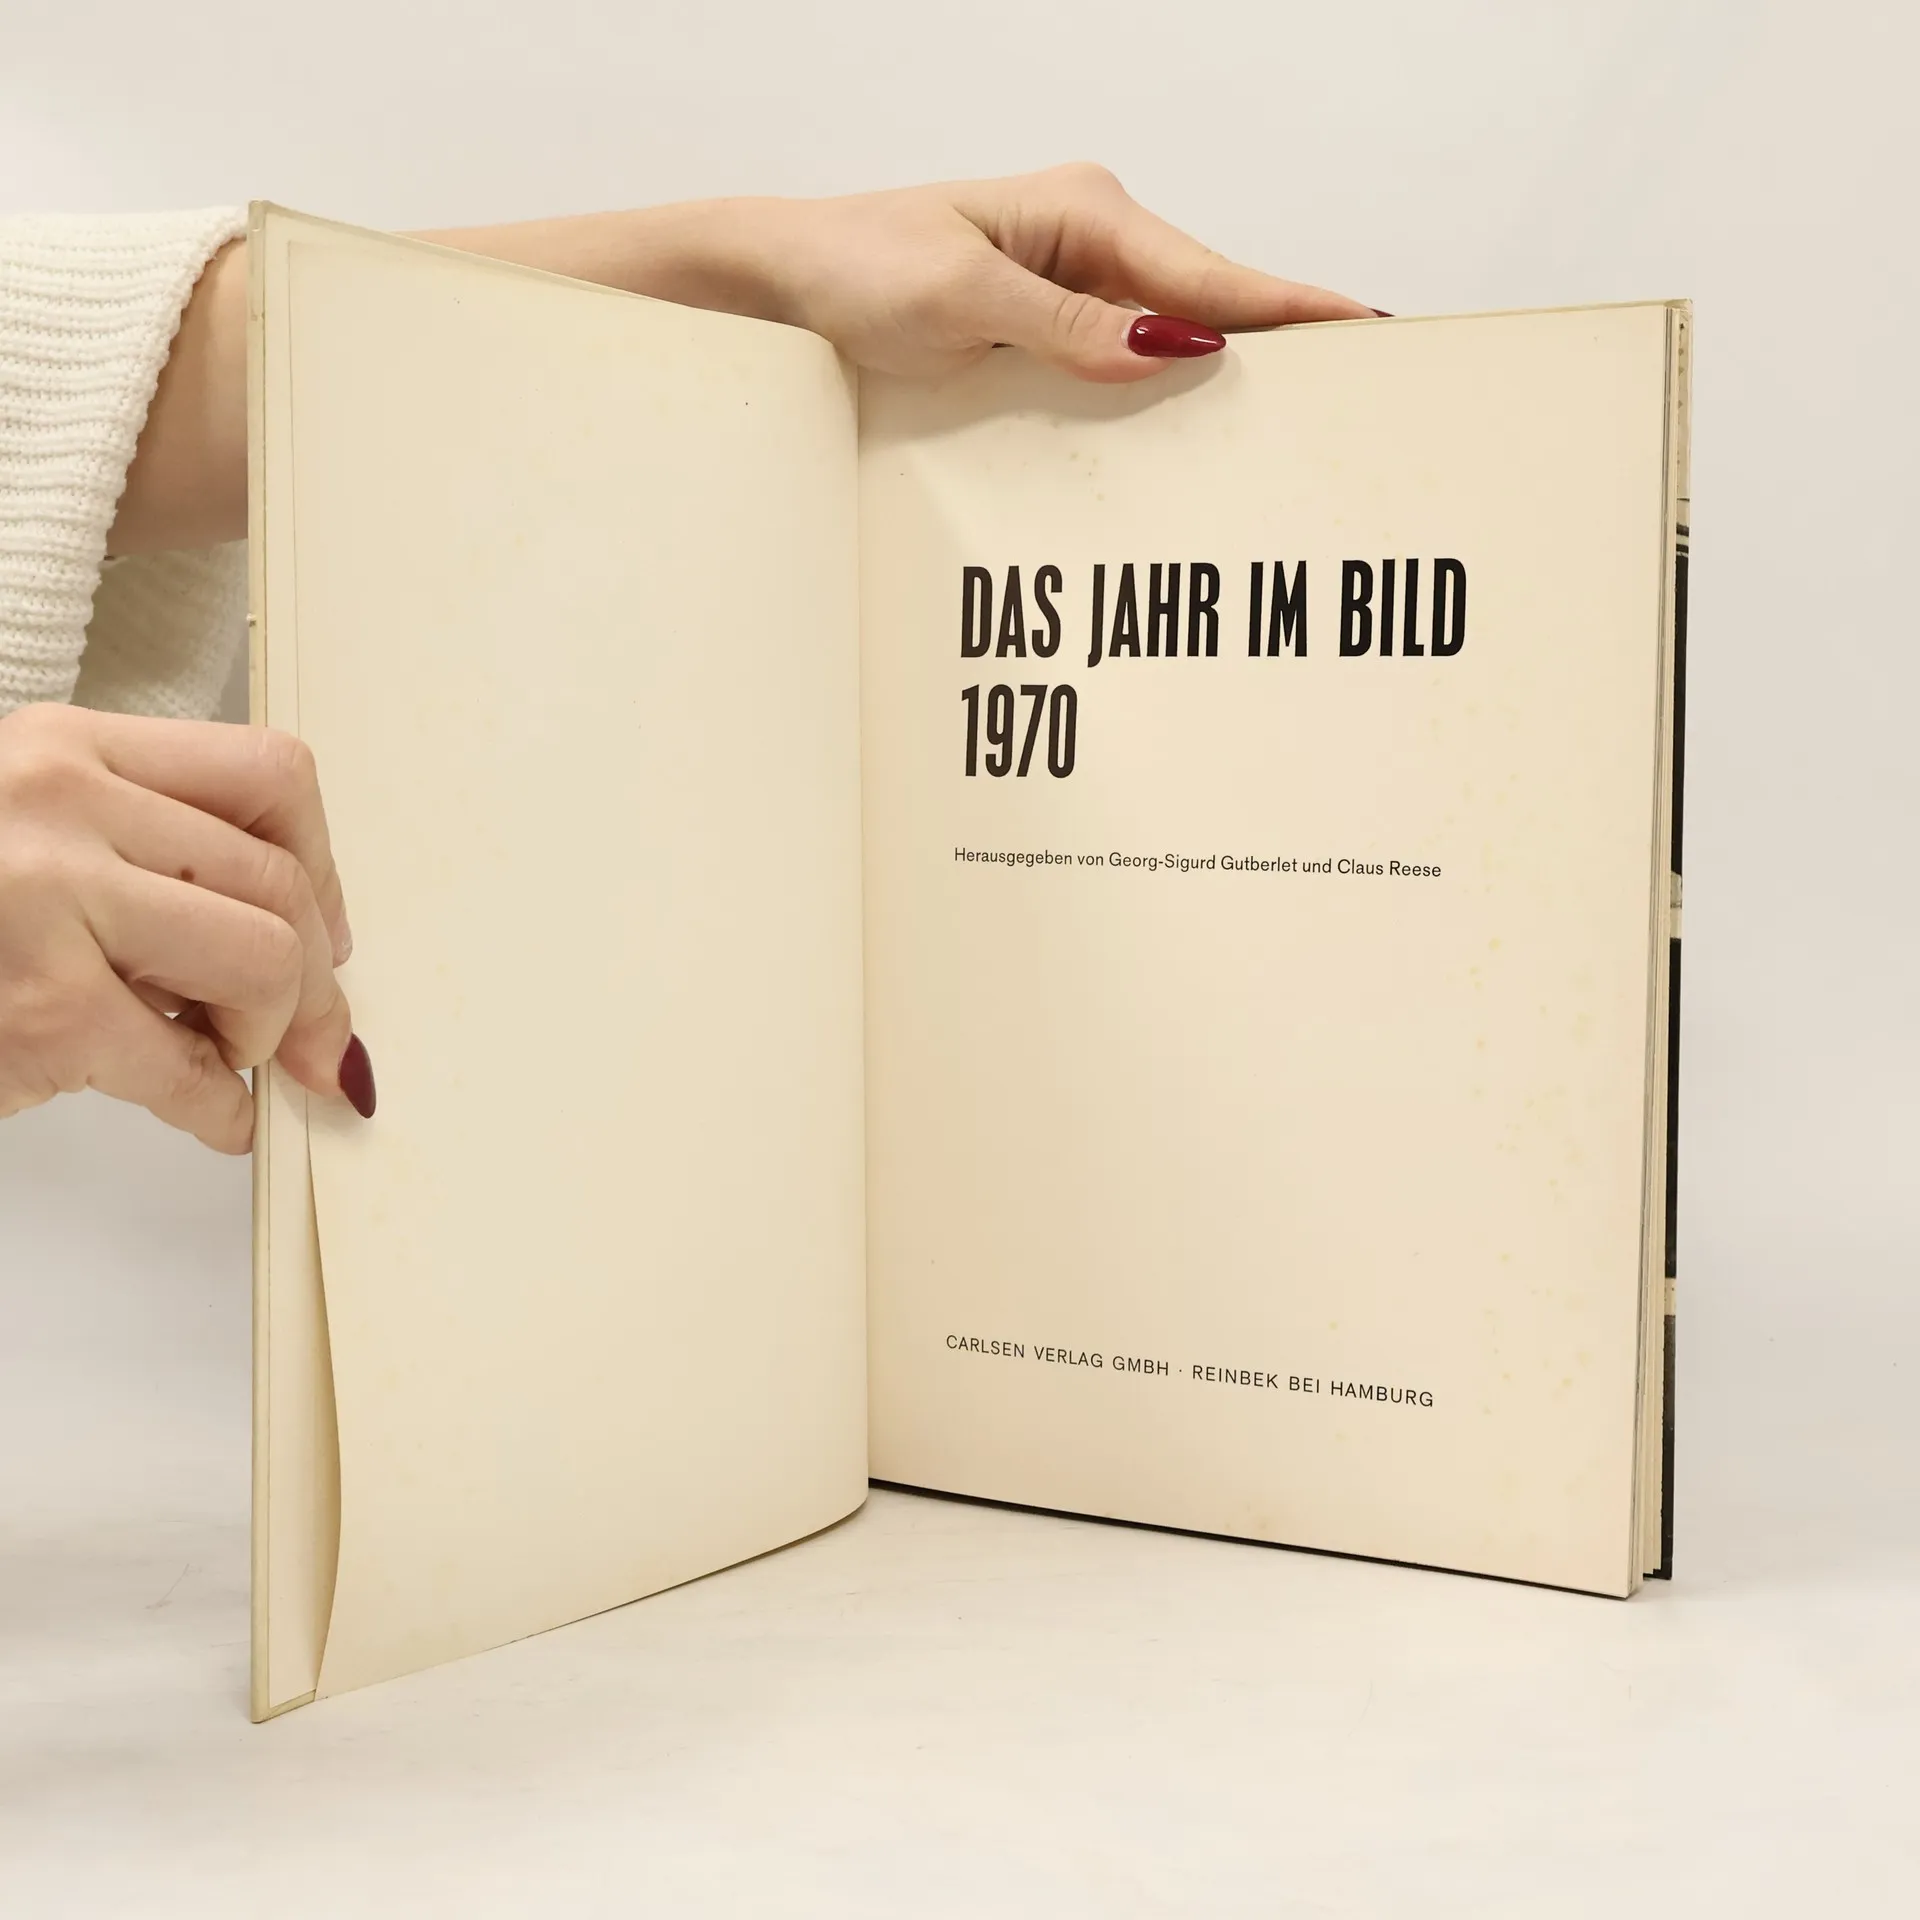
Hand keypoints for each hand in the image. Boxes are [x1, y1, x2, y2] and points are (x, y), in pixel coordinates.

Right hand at [0, 704, 368, 1151]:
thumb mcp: (27, 834)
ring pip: (263, 959)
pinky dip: (220, 1110)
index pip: (266, 774)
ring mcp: (46, 897)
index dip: (319, 866)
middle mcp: (61, 801)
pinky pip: (189, 1068)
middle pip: (278, 880)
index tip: (319, 928)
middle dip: (313, 980)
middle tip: (307, 1036)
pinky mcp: (40, 1006)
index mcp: (66, 747)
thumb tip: (294, 942)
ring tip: (220, 1058)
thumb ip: (142, 856)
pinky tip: (212, 1118)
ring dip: (265, 1032)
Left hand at [725, 163, 1376, 382]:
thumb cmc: (857, 271)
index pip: (1207, 275)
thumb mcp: (963, 304)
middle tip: (1355, 381)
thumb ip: (1068, 327)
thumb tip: (1173, 346)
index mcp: (1082, 212)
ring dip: (1222, 364)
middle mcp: (1086, 239)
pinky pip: (1121, 353)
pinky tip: (1197, 409)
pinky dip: (1161, 380)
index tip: (1363, 327)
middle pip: (1204, 300)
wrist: (782, 279)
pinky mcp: (1043, 319)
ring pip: (1168, 330)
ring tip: (1298, 404)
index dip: (1287, 307)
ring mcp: (1067, 279)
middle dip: (1275, 338)